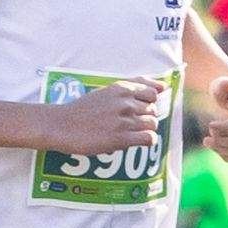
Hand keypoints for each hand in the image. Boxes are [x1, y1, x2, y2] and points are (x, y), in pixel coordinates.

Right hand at [41, 78, 166, 160]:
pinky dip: (146, 141)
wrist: (62, 125)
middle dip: (145, 118)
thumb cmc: (85, 109)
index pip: (152, 93)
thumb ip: (135, 86)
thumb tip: (164, 87)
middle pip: (153, 110)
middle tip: (128, 123)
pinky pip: (148, 139)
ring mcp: (123, 120)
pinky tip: (133, 141)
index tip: (137, 109)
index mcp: (121, 88)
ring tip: (129, 132)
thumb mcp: (108, 90)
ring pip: (152, 124)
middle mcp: (124, 102)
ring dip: (144, 130)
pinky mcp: (120, 138)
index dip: (148, 103)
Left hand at [196, 70, 227, 163]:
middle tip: (206, 140)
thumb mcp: (221, 83)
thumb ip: (222, 85)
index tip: (209, 126)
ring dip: (222, 151)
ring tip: (209, 143)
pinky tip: (218, 147)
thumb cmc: (226, 88)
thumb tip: (227, 84)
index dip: (222, 129)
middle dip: (220, 143)